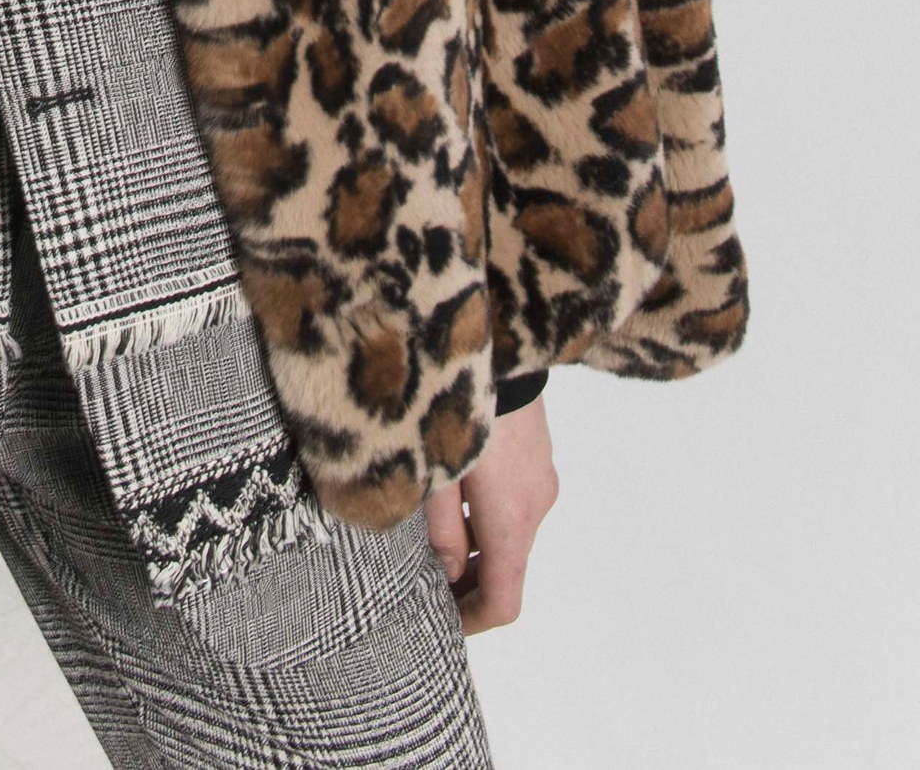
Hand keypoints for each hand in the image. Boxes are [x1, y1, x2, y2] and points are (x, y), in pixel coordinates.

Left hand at [425, 395, 559, 634]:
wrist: (501, 340)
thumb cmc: (456, 404)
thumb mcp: (434, 472)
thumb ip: (441, 531)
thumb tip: (447, 575)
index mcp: (511, 521)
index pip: (504, 602)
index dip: (472, 622)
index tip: (440, 622)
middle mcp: (536, 507)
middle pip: (505, 568)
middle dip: (466, 582)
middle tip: (420, 579)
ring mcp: (542, 479)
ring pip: (508, 533)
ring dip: (475, 544)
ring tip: (427, 532)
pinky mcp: (538, 454)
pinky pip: (514, 503)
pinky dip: (487, 514)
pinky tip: (451, 493)